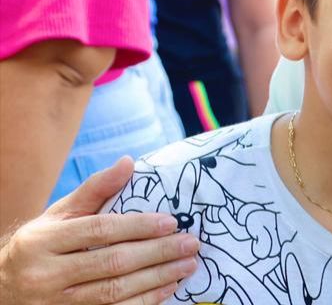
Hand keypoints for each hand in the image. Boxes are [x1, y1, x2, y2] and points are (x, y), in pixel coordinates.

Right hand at [0, 157, 196, 303]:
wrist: (4, 289)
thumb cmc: (41, 245)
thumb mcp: (59, 215)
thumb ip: (94, 190)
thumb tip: (128, 163)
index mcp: (43, 241)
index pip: (100, 231)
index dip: (139, 226)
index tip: (172, 222)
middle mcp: (46, 275)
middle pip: (112, 263)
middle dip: (157, 253)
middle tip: (190, 244)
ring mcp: (57, 303)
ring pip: (115, 292)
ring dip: (157, 279)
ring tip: (186, 265)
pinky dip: (144, 302)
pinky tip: (167, 288)